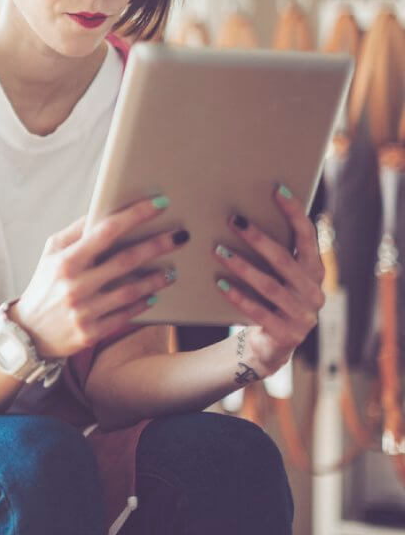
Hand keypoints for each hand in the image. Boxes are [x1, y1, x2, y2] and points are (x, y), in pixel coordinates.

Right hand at [11, 198, 187, 359]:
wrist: (28, 333)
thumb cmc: (44, 285)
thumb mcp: (51, 253)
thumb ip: (77, 231)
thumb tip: (103, 208)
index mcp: (66, 260)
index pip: (106, 230)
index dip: (135, 215)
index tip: (158, 204)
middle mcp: (75, 285)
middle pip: (126, 260)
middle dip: (157, 245)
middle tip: (180, 236)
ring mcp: (84, 311)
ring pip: (130, 291)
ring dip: (156, 279)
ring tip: (172, 270)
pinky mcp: (91, 333)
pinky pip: (125, 315)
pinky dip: (142, 303)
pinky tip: (155, 294)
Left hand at [212, 184, 324, 377]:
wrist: (272, 344)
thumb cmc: (270, 297)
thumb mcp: (278, 274)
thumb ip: (274, 250)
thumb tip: (243, 213)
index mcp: (315, 270)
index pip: (307, 236)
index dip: (294, 212)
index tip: (276, 189)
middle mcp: (313, 292)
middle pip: (284, 260)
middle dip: (258, 238)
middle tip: (234, 220)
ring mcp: (302, 316)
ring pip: (269, 286)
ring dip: (242, 266)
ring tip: (218, 250)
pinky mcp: (286, 335)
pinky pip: (258, 312)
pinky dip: (238, 296)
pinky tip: (220, 283)